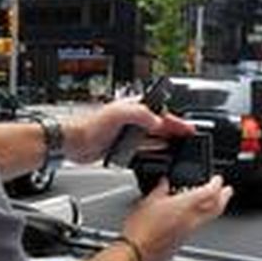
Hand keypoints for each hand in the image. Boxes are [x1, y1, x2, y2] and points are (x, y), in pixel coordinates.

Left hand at [63, 98, 195, 162]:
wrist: (71, 142)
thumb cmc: (88, 125)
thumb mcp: (118, 114)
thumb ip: (140, 114)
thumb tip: (157, 121)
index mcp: (132, 106)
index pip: (161, 112)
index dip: (176, 119)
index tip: (188, 127)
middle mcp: (131, 118)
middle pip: (159, 124)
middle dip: (175, 129)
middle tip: (190, 137)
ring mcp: (127, 132)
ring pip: (153, 135)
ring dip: (167, 140)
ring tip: (180, 146)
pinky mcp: (122, 145)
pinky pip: (144, 147)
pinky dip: (155, 150)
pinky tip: (161, 154)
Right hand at [120, 177, 231, 260]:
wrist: (137, 255)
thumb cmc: (140, 231)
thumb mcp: (147, 202)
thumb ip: (159, 190)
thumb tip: (163, 184)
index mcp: (184, 206)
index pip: (209, 192)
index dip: (216, 184)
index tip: (218, 180)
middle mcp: (191, 220)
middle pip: (216, 208)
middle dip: (224, 198)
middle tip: (227, 191)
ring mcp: (188, 233)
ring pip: (207, 219)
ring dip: (213, 210)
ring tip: (212, 203)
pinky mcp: (182, 244)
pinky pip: (195, 229)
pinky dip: (198, 221)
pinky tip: (191, 219)